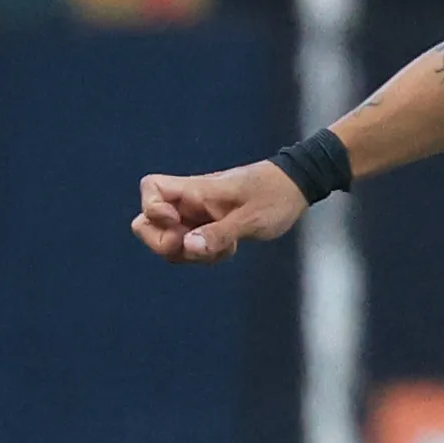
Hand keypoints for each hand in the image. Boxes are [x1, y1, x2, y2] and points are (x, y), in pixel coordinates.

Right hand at [131, 160, 309, 264]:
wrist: (296, 188)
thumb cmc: (274, 196)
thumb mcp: (252, 219)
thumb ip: (219, 233)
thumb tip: (188, 247)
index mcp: (195, 190)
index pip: (150, 188)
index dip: (153, 209)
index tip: (178, 223)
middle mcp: (189, 202)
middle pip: (147, 223)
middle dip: (165, 244)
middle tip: (197, 247)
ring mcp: (196, 216)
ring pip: (169, 241)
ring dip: (190, 254)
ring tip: (225, 247)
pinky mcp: (206, 228)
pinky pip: (190, 248)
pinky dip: (205, 254)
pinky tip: (231, 247)